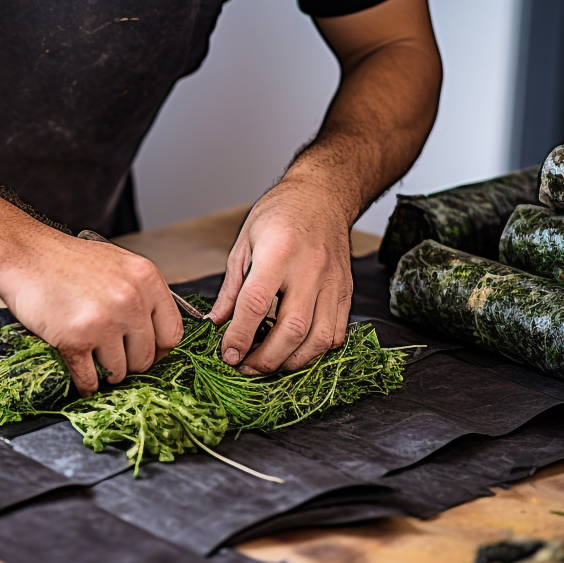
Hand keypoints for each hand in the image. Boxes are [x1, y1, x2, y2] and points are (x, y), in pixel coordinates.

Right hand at [0, 233, 183, 394]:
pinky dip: (85, 383)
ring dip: (106, 372)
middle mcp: (130, 300)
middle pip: (145, 357)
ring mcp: (104, 321)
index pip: (171, 333)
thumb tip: (154, 337)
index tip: (146, 353)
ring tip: (93, 359)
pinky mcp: (76, 339)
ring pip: (119, 370)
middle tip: (113, 358)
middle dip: (130, 363)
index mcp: (147, 279)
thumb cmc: (66, 261)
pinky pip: (89, 378)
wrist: (24, 256)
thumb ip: (141, 295)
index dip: (159, 349)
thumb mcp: (118, 265)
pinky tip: (82, 378)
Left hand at [208, 181, 354, 374]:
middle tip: (245, 366)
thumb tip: (217, 322)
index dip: (239, 335)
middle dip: (266, 358)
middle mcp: (309, 270)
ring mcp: (332, 283)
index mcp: (278, 253)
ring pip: (318, 338)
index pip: (256, 304)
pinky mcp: (346, 292)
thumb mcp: (244, 242)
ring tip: (268, 364)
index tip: (227, 353)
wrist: (322, 196)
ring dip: (291, 361)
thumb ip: (232, 286)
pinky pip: (336, 333)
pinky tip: (295, 351)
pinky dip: (316, 351)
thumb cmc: (280, 214)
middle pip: (292, 328)